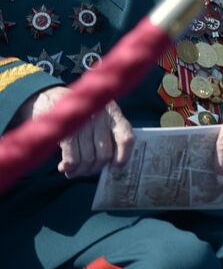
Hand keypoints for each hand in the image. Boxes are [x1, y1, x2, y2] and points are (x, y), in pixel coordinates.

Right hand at [19, 88, 133, 177]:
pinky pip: (72, 158)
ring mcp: (83, 123)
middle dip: (95, 168)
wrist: (51, 97)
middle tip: (88, 170)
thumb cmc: (80, 114)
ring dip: (81, 170)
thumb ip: (107, 135)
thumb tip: (110, 165)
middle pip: (104, 154)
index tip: (115, 167)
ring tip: (75, 171)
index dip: (123, 157)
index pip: (126, 138)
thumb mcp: (100, 117)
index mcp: (114, 114)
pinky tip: (65, 168)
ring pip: (87, 158)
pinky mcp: (66, 130)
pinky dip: (69, 167)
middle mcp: (101, 117)